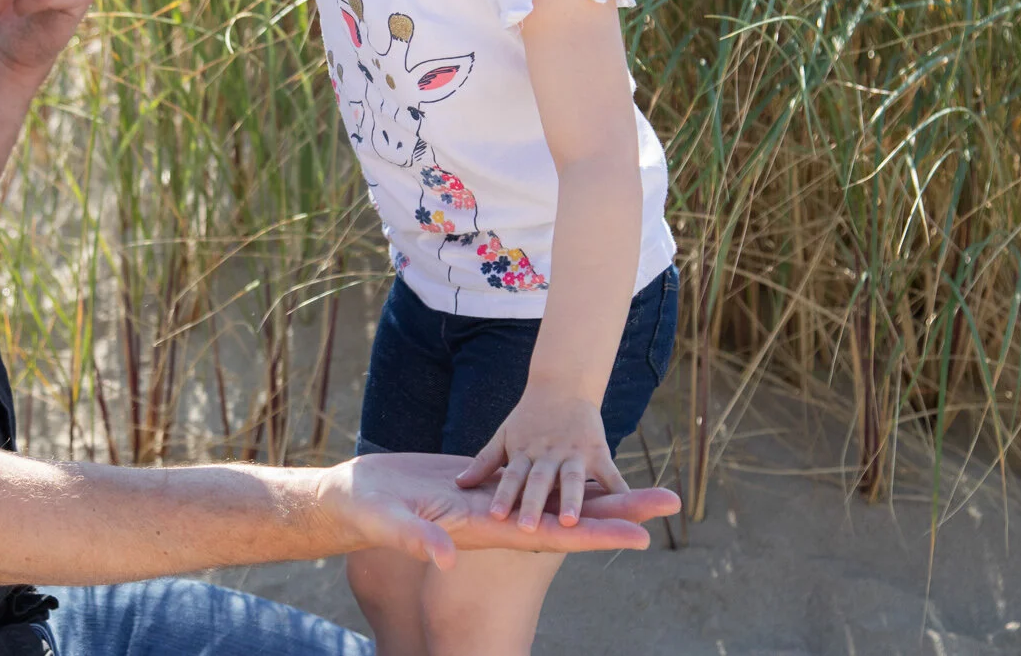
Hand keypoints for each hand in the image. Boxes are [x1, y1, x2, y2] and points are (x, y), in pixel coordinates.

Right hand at [317, 452, 676, 569]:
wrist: (353, 501)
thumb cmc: (368, 516)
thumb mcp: (393, 526)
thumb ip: (418, 540)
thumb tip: (443, 556)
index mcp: (489, 530)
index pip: (554, 535)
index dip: (597, 535)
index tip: (642, 537)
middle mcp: (502, 519)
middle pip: (573, 514)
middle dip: (620, 509)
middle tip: (668, 499)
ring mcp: (496, 502)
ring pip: (557, 494)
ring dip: (599, 489)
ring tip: (643, 483)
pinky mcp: (484, 485)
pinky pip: (531, 478)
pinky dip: (559, 473)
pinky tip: (583, 463)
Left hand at [455, 389, 624, 531]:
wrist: (563, 385)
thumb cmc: (529, 418)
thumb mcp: (505, 436)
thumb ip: (485, 462)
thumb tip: (458, 484)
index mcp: (524, 452)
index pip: (511, 476)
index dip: (504, 495)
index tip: (495, 516)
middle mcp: (548, 455)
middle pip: (539, 481)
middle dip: (534, 504)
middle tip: (527, 528)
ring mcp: (575, 453)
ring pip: (573, 479)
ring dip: (571, 500)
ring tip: (569, 521)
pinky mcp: (598, 452)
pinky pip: (610, 475)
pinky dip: (619, 492)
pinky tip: (626, 511)